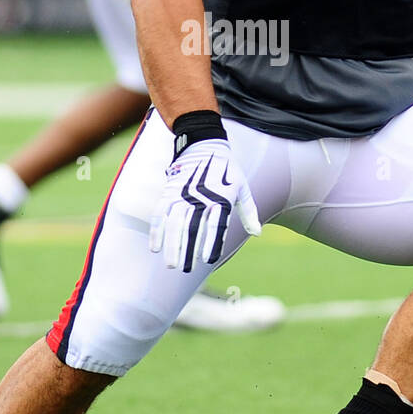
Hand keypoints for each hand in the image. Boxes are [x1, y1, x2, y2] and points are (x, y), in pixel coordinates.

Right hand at [149, 138, 260, 271]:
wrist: (204, 144)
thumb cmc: (227, 169)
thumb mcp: (242, 187)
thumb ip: (249, 211)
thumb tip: (257, 233)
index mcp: (220, 198)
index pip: (215, 225)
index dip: (211, 243)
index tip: (208, 261)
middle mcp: (200, 198)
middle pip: (191, 228)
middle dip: (187, 251)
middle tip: (185, 269)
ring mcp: (182, 195)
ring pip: (174, 224)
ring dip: (171, 245)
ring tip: (170, 265)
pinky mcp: (169, 192)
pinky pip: (159, 214)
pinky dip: (156, 231)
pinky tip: (155, 248)